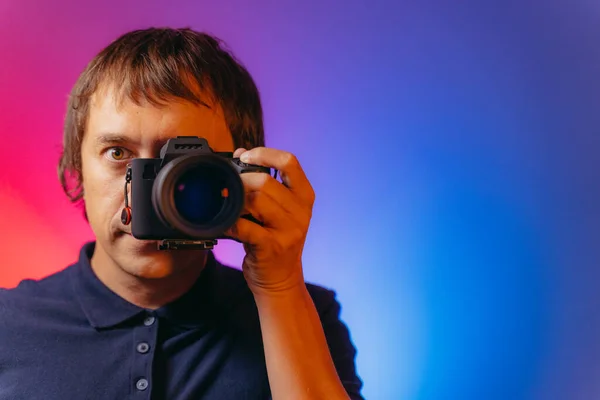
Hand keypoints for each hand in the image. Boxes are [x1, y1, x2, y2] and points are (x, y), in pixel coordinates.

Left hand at [225, 147, 315, 294]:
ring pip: (256, 200)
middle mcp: (300, 212)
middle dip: (240, 181)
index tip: (245, 156)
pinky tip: (224, 225)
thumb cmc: (276, 240)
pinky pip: (245, 227)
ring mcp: (289, 231)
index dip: (264, 154)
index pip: (289, 162)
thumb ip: (264, 181)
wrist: (281, 280)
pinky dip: (229, 223)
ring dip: (234, 201)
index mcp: (304, 197)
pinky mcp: (272, 248)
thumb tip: (239, 153)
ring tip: (227, 206)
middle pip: (265, 181)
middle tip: (228, 188)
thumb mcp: (278, 209)